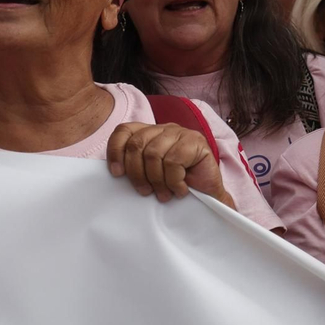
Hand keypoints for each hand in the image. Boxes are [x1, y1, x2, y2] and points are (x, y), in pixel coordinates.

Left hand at [106, 122, 230, 206]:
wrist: (209, 195)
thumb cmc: (178, 185)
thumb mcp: (150, 175)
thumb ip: (135, 167)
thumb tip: (114, 173)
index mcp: (150, 133)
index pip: (124, 131)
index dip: (115, 151)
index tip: (117, 174)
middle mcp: (164, 128)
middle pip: (137, 144)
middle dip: (137, 173)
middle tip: (145, 192)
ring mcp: (181, 133)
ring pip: (153, 153)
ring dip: (157, 180)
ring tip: (165, 194)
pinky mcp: (196, 141)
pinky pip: (173, 161)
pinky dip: (174, 181)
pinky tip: (180, 189)